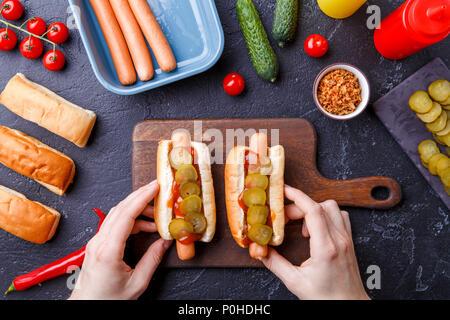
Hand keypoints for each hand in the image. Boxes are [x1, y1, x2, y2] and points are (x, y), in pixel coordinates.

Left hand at [69, 180, 171, 299]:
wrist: (87, 308)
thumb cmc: (107, 300)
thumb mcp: (137, 283)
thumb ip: (152, 261)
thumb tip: (165, 243)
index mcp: (108, 251)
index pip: (126, 215)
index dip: (142, 198)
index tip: (155, 187)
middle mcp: (98, 242)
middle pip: (120, 209)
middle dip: (140, 195)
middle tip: (157, 189)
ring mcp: (95, 242)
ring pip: (116, 214)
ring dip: (136, 209)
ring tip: (156, 216)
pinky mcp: (97, 244)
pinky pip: (114, 224)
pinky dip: (131, 220)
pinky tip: (144, 226)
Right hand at [262, 185, 369, 299]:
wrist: (349, 306)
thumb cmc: (327, 298)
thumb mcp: (295, 282)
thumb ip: (275, 264)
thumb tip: (261, 251)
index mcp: (326, 248)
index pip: (313, 210)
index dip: (297, 196)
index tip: (284, 190)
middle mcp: (339, 240)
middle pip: (320, 206)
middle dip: (299, 205)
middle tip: (285, 217)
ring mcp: (347, 239)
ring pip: (333, 208)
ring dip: (315, 209)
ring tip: (302, 224)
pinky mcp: (349, 241)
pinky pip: (341, 216)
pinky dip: (327, 215)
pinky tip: (316, 228)